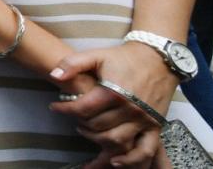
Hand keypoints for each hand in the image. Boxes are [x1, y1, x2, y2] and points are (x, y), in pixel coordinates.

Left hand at [52, 44, 175, 162]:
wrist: (158, 59)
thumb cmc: (124, 58)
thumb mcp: (97, 55)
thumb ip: (73, 64)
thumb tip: (54, 76)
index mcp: (113, 92)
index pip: (81, 109)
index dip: (64, 109)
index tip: (55, 107)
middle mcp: (130, 109)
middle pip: (97, 127)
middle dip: (80, 123)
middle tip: (74, 116)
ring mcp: (144, 120)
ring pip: (116, 141)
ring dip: (97, 139)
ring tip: (87, 129)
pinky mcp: (155, 126)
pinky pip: (144, 150)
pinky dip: (130, 159)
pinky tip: (115, 161)